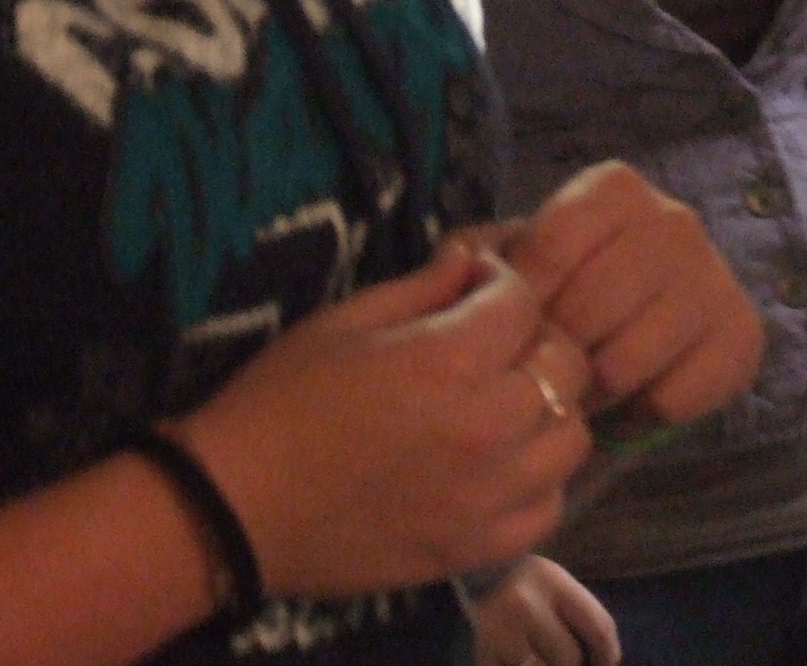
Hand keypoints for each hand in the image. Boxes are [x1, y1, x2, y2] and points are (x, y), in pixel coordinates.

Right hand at [179, 244, 593, 600]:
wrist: (232, 509)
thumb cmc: (280, 400)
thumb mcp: (347, 319)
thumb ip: (426, 286)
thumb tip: (474, 259)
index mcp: (449, 360)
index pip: (526, 301)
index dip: (502, 285)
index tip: (475, 291)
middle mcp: (486, 426)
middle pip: (567, 364)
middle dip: (538, 340)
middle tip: (497, 345)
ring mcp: (488, 495)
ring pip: (573, 435)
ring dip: (549, 410)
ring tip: (504, 405)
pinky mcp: (476, 547)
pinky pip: (549, 505)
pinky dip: (538, 480)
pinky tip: (498, 465)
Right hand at [469, 556, 620, 665]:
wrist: (475, 571)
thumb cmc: (527, 581)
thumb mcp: (557, 584)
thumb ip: (580, 615)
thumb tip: (604, 659)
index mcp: (553, 582)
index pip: (598, 627)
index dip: (608, 653)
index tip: (605, 662)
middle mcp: (526, 605)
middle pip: (569, 657)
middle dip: (572, 661)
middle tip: (566, 656)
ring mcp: (500, 633)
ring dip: (546, 664)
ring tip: (540, 653)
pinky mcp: (483, 654)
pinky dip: (521, 665)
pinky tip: (520, 657)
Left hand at [481, 161, 765, 422]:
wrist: (632, 333)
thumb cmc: (558, 294)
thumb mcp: (505, 263)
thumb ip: (472, 257)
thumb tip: (466, 266)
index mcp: (615, 188)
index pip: (552, 246)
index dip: (522, 301)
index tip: (514, 325)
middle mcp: (676, 220)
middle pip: (590, 307)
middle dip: (558, 352)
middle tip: (550, 367)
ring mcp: (715, 277)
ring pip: (626, 361)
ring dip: (595, 391)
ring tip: (586, 385)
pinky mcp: (744, 337)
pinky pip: (672, 398)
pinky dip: (640, 414)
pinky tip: (631, 398)